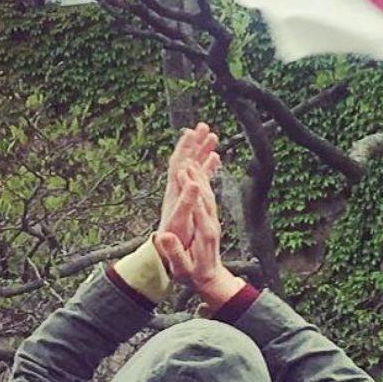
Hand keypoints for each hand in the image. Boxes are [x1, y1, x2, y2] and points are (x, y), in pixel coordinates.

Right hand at [156, 160, 244, 311]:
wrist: (211, 280)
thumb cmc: (193, 276)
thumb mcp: (182, 268)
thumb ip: (174, 252)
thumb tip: (164, 236)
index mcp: (205, 232)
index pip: (197, 205)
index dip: (190, 187)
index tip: (182, 171)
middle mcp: (212, 222)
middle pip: (205, 194)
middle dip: (196, 173)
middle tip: (186, 154)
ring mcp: (213, 220)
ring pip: (208, 192)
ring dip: (201, 173)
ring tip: (192, 156)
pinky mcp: (211, 219)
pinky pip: (208, 196)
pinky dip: (203, 182)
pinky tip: (197, 171)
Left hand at [157, 123, 219, 250]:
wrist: (167, 254)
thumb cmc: (174, 241)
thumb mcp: (179, 223)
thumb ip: (186, 203)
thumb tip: (194, 182)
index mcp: (175, 193)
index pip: (179, 164)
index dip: (185, 148)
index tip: (193, 132)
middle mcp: (178, 190)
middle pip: (185, 160)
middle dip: (194, 143)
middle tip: (204, 127)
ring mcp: (183, 193)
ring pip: (193, 166)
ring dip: (201, 151)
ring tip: (213, 137)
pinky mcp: (190, 199)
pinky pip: (199, 177)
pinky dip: (206, 166)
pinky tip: (215, 158)